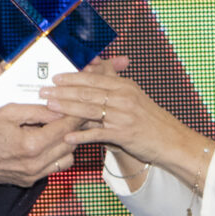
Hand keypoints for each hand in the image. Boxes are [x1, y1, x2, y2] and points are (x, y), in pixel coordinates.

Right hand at [0, 103, 75, 187]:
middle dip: (75, 129)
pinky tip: (49, 143)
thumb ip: (37, 111)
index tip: (81, 107)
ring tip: (61, 130)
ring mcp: (33, 175)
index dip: (76, 116)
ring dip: (67, 144)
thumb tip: (59, 109)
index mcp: (32, 144)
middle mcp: (36, 163)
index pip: (64, 128)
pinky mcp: (29, 181)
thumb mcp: (9, 112)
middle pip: (70, 144)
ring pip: (66, 159)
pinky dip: (57, 155)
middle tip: (76, 115)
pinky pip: (54, 168)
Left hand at [41, 66, 197, 169]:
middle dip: (62, 91)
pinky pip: (97, 134)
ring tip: (48, 107)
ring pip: (88, 110)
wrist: (171, 140)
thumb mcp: (134, 97)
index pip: (94, 78)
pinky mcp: (123, 134)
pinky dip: (81, 136)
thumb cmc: (150, 120)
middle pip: (87, 92)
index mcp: (124, 86)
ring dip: (66, 108)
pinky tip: (67, 138)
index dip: (72, 77)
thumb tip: (94, 74)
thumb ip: (113, 86)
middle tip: (43, 91)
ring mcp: (123, 116)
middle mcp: (123, 98)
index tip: (55, 78)